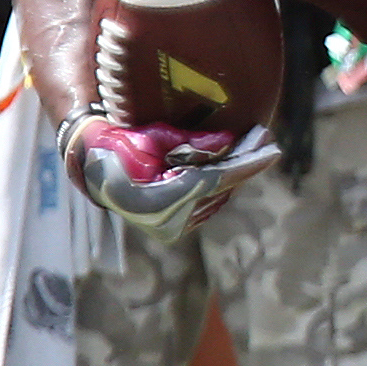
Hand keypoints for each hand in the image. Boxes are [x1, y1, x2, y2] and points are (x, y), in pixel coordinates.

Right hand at [65, 119, 277, 234]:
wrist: (95, 169)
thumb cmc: (123, 144)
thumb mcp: (154, 137)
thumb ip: (192, 142)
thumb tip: (230, 141)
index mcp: (158, 198)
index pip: (214, 180)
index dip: (245, 164)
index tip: (271, 148)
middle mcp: (167, 220)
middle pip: (220, 189)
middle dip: (245, 164)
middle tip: (265, 139)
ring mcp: (172, 228)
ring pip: (217, 197)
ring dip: (235, 173)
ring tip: (254, 146)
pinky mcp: (175, 228)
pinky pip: (209, 203)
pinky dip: (222, 184)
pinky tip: (233, 163)